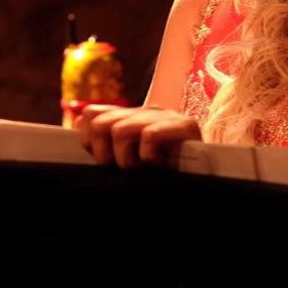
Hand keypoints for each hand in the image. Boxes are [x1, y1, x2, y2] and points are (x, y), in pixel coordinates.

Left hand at [75, 104, 201, 168]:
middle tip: (124, 169)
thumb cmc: (164, 173)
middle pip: (101, 123)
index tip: (103, 159)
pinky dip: (148, 156)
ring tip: (141, 169)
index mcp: (130, 116)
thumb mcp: (129, 158)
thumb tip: (79, 126)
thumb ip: (106, 142)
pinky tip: (158, 165)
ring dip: (126, 158)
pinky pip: (149, 135)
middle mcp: (145, 111)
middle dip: (105, 155)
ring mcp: (165, 116)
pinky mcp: (185, 125)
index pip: (91, 114)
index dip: (89, 140)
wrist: (208, 175)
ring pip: (121, 130)